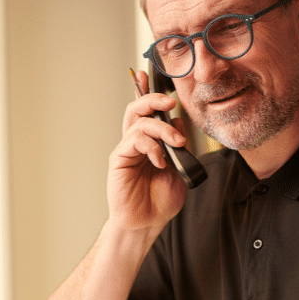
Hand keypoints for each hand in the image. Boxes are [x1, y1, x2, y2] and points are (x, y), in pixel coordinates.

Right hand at [107, 69, 188, 231]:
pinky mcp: (119, 159)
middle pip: (138, 109)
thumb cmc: (159, 200)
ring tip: (176, 143)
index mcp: (149, 143)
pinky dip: (152, 147)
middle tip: (170, 101)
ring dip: (162, 128)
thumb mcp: (179, 168)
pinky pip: (134, 140)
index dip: (147, 92)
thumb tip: (179, 123)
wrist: (146, 223)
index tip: (150, 76)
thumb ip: (179, 146)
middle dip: (152, 98)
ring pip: (139, 122)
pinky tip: (161, 162)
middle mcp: (135, 143)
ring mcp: (126, 150)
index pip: (147, 112)